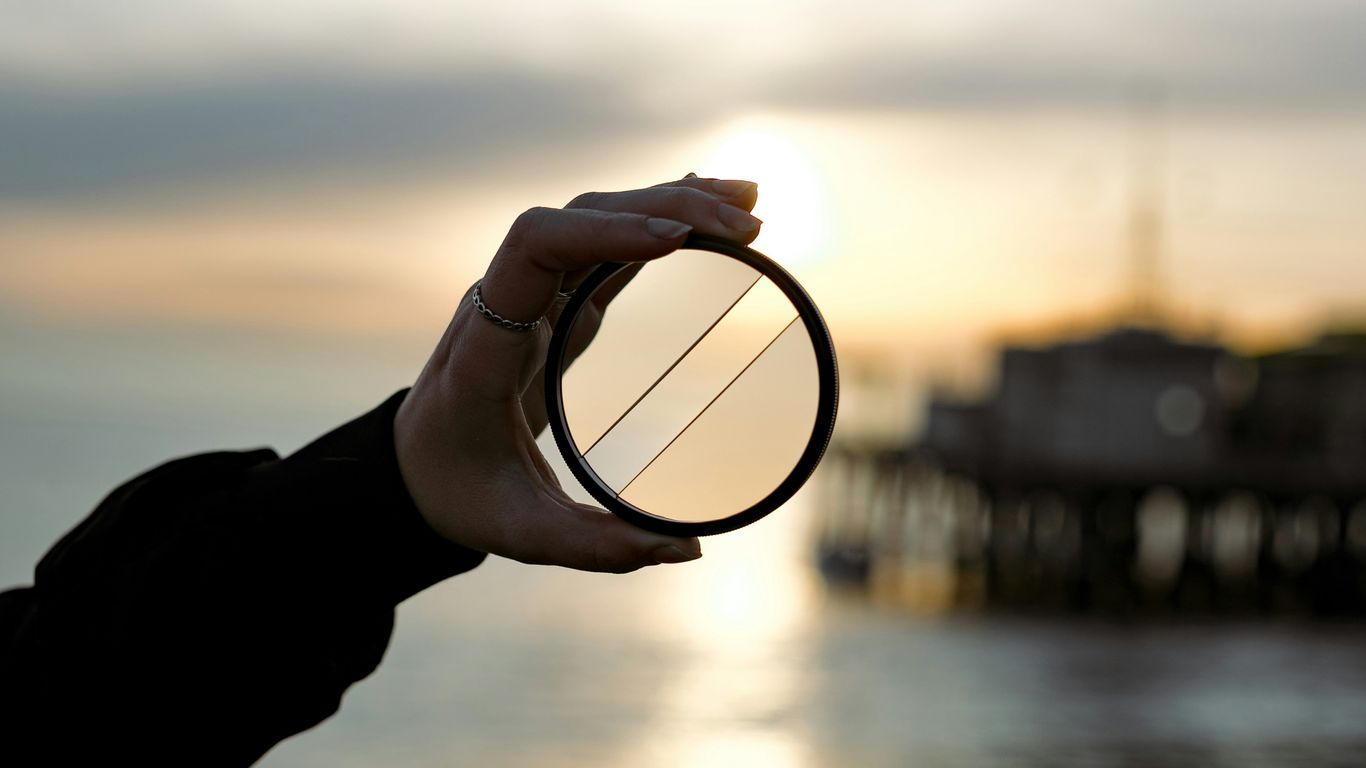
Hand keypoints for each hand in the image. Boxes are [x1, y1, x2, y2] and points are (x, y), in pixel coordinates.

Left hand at [394, 175, 761, 572]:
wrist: (417, 468)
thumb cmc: (462, 495)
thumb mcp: (522, 533)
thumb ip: (598, 547)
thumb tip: (689, 549)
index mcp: (487, 349)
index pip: (534, 250)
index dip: (604, 232)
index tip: (677, 244)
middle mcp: (505, 304)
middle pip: (577, 217)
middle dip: (664, 209)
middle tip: (750, 228)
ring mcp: (532, 296)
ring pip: (595, 216)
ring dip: (671, 203)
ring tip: (751, 207)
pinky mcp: (558, 302)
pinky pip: (608, 244)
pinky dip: (662, 223)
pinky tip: (714, 217)